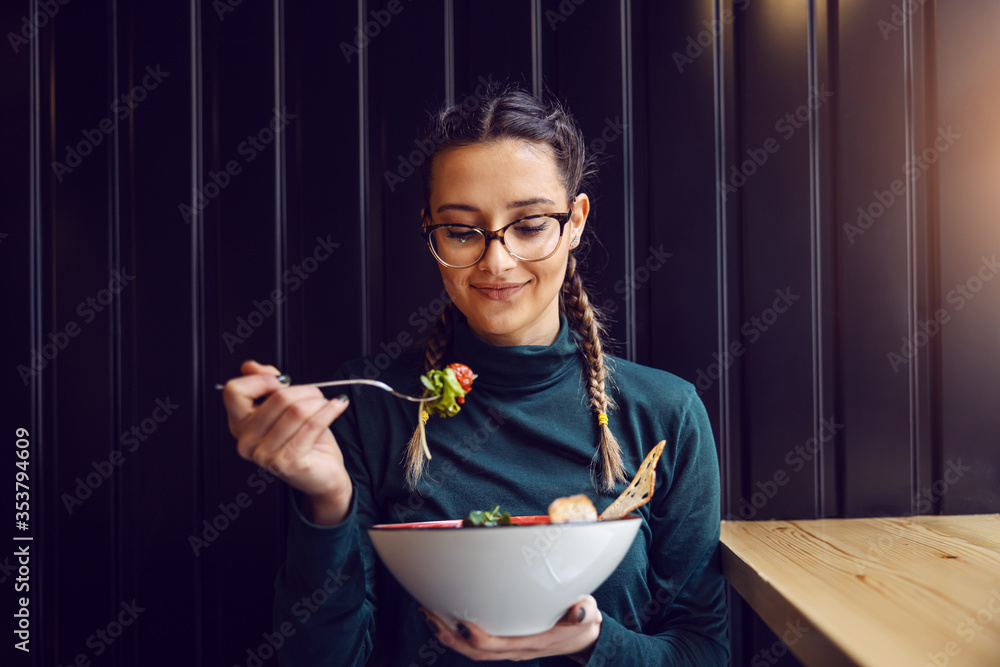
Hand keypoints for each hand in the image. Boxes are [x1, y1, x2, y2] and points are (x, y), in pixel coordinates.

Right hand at [222, 360, 352, 524]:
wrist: (323, 473)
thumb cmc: (304, 440)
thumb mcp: (284, 407)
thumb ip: (266, 385)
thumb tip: (250, 366)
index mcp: (239, 424)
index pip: (235, 391)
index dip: (261, 380)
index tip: (282, 381)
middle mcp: (246, 441)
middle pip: (277, 397)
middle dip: (305, 390)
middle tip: (316, 394)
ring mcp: (265, 455)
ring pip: (297, 410)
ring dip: (319, 401)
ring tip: (326, 403)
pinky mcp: (288, 462)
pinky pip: (312, 425)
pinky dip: (330, 411)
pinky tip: (338, 405)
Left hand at [421, 597, 601, 662]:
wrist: (584, 638)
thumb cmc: (583, 622)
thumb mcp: (589, 615)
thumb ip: (584, 611)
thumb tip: (580, 609)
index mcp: (532, 642)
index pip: (499, 646)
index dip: (478, 638)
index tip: (461, 622)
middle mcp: (516, 649)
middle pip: (476, 652)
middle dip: (450, 637)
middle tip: (430, 616)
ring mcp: (509, 648)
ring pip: (472, 651)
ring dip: (449, 636)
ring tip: (429, 616)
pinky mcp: (506, 642)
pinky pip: (477, 644)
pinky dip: (458, 634)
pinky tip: (446, 618)